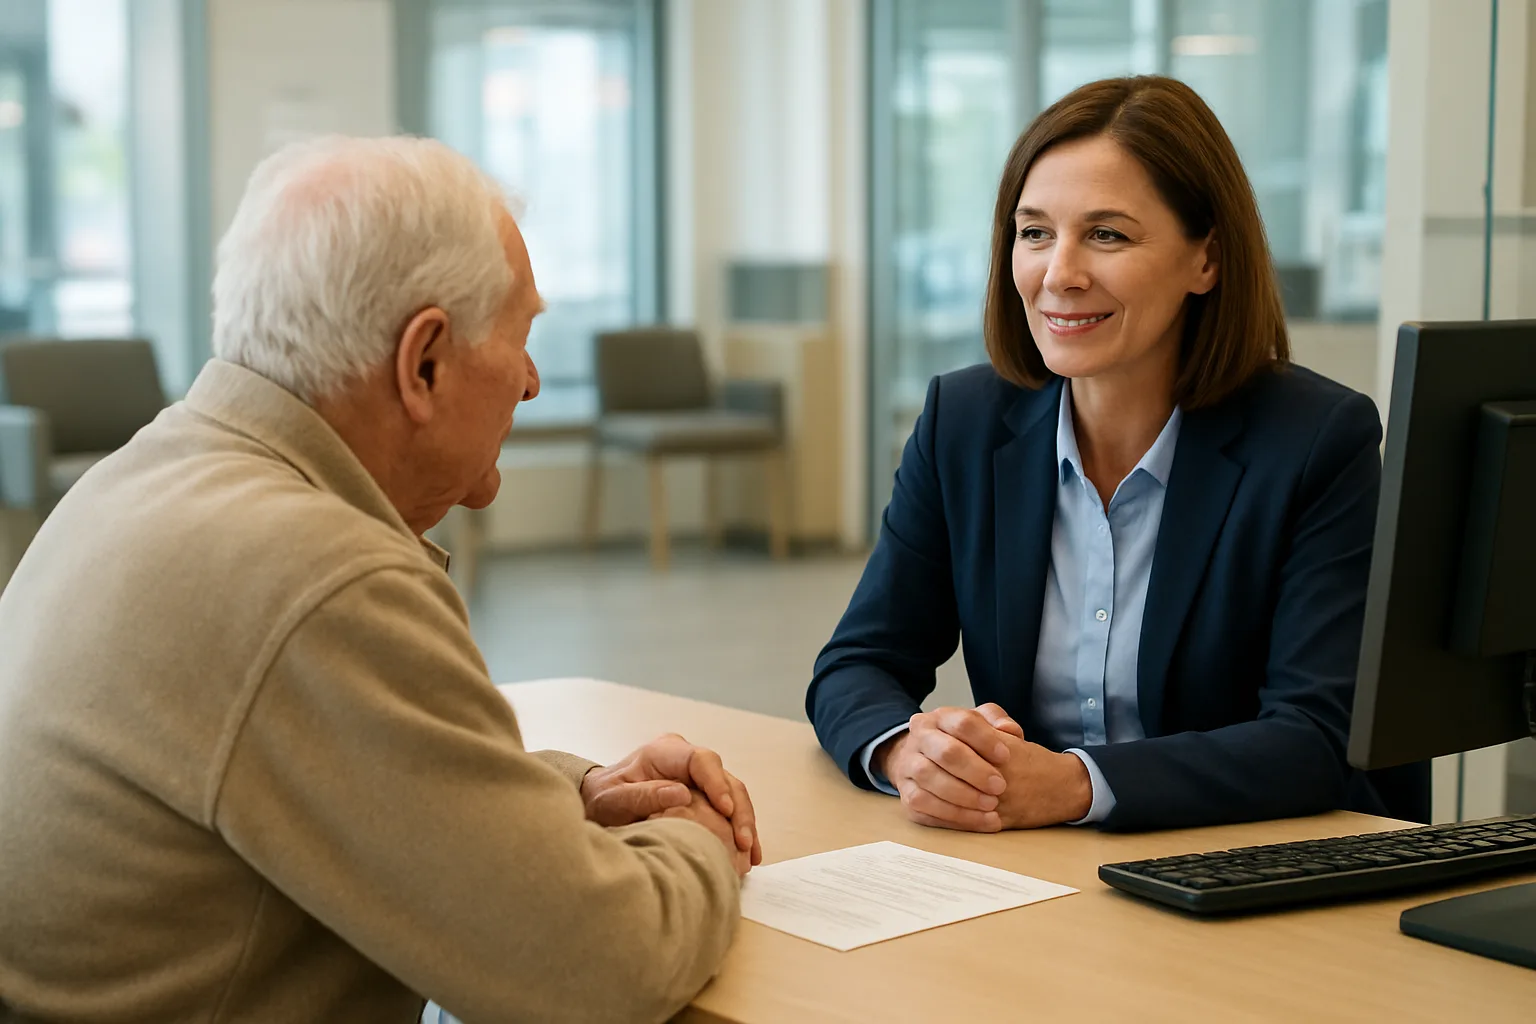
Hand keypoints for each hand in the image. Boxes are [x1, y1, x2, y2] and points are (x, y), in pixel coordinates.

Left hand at [580, 734, 761, 864]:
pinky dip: (740, 830)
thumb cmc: (603, 799)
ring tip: (750, 853)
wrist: (601, 804)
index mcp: (665, 752)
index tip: (724, 809)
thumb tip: (681, 794)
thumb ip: (643, 795)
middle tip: (743, 841)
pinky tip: (750, 853)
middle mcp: (686, 760)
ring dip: (744, 823)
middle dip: (738, 810)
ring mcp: (698, 777)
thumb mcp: (613, 799)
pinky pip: (729, 809)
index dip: (717, 783)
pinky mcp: (705, 796)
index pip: (701, 760)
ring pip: (733, 794)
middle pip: (725, 778)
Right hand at [878, 704, 1091, 830]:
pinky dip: (956, 818)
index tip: (1008, 754)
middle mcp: (919, 739)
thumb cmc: (963, 745)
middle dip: (974, 772)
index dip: (985, 738)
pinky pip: (928, 809)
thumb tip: (1010, 731)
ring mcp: (909, 769)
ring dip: (966, 799)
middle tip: (1000, 787)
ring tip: (994, 809)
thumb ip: (996, 720)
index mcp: (938, 717)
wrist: (920, 761)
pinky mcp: (908, 797)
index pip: (961, 721)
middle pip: (945, 753)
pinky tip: (983, 822)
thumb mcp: (981, 725)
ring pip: (933, 784)